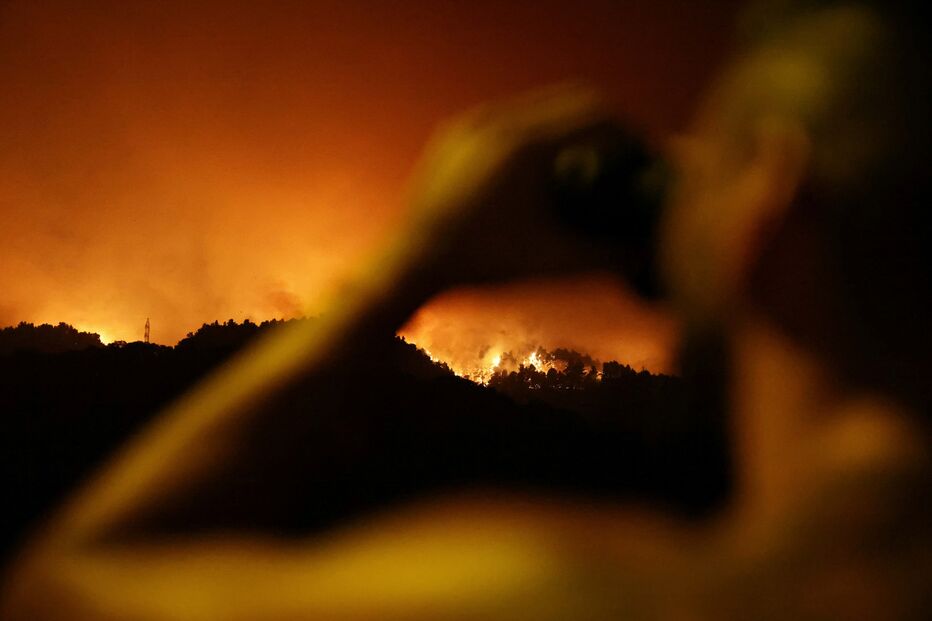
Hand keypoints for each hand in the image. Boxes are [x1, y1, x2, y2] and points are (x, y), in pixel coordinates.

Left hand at [403, 85, 635, 288]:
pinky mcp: (457, 131)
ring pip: (541, 104)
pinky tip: (540, 167)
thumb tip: (649, 252)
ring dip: (571, 126)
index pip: (597, 114)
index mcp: (525, 145)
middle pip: (573, 100)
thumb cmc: (483, 263)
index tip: (642, 158)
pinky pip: (510, 116)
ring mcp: (474, 122)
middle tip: (621, 160)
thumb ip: (609, 256)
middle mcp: (498, 120)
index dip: (630, 133)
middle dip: (605, 126)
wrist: (414, 263)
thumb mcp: (554, 263)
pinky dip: (536, 132)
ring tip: (583, 163)